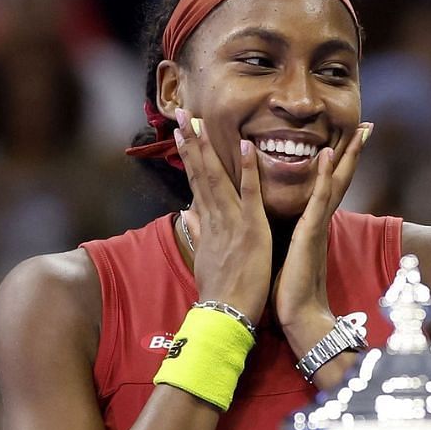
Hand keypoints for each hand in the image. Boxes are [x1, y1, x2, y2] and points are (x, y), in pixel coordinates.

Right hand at [174, 108, 272, 323]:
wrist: (227, 315)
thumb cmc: (221, 291)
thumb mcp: (206, 257)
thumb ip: (200, 232)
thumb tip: (188, 214)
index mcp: (209, 223)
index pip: (196, 182)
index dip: (189, 156)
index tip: (182, 133)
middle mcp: (215, 217)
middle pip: (199, 173)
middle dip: (189, 142)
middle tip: (179, 114)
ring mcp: (231, 221)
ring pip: (216, 177)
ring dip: (207, 148)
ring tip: (198, 121)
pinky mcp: (251, 228)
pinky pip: (248, 194)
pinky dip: (246, 169)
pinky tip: (245, 146)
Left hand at [272, 122, 371, 328]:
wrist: (299, 316)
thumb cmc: (289, 289)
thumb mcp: (284, 254)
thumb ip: (286, 235)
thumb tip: (277, 223)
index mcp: (312, 224)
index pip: (327, 186)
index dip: (338, 163)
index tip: (348, 140)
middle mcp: (319, 221)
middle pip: (340, 179)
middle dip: (353, 153)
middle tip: (366, 127)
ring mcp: (318, 225)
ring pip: (335, 184)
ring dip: (347, 157)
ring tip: (359, 132)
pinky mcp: (311, 233)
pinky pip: (319, 200)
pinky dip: (326, 177)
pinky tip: (329, 156)